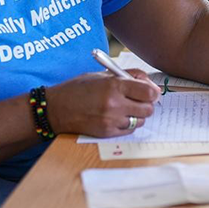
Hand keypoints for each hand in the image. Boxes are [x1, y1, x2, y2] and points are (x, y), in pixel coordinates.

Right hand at [44, 69, 160, 137]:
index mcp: (114, 85)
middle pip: (148, 108)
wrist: (56, 108)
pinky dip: (127, 123)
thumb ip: (127, 76)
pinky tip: (116, 116)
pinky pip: (129, 129)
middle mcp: (114, 104)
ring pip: (140, 120)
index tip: (150, 91)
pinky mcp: (107, 132)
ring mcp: (111, 120)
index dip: (152, 91)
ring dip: (137, 115)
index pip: (149, 92)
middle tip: (138, 100)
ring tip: (124, 108)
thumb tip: (148, 82)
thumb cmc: (78, 88)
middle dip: (146, 103)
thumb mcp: (101, 75)